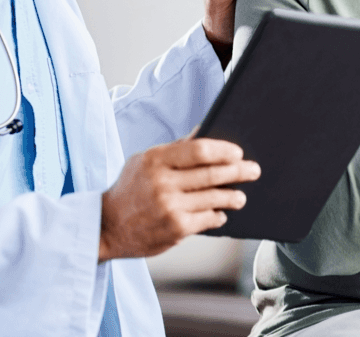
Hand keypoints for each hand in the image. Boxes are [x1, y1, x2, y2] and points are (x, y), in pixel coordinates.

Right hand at [99, 137, 260, 261]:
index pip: (199, 150)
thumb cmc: (130, 188)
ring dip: (233, 196)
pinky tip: (221, 214)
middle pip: (212, 173)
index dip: (223, 150)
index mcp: (156, 159)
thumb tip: (204, 130)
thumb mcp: (145, 160)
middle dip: (238, 171)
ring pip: (214, 198)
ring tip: (240, 196)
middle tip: (254, 170)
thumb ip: (176, 148)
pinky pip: (206, 219)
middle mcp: (163, 182)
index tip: (238, 153)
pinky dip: (217, 216)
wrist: (105, 226)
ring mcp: (170, 207)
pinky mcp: (175, 229)